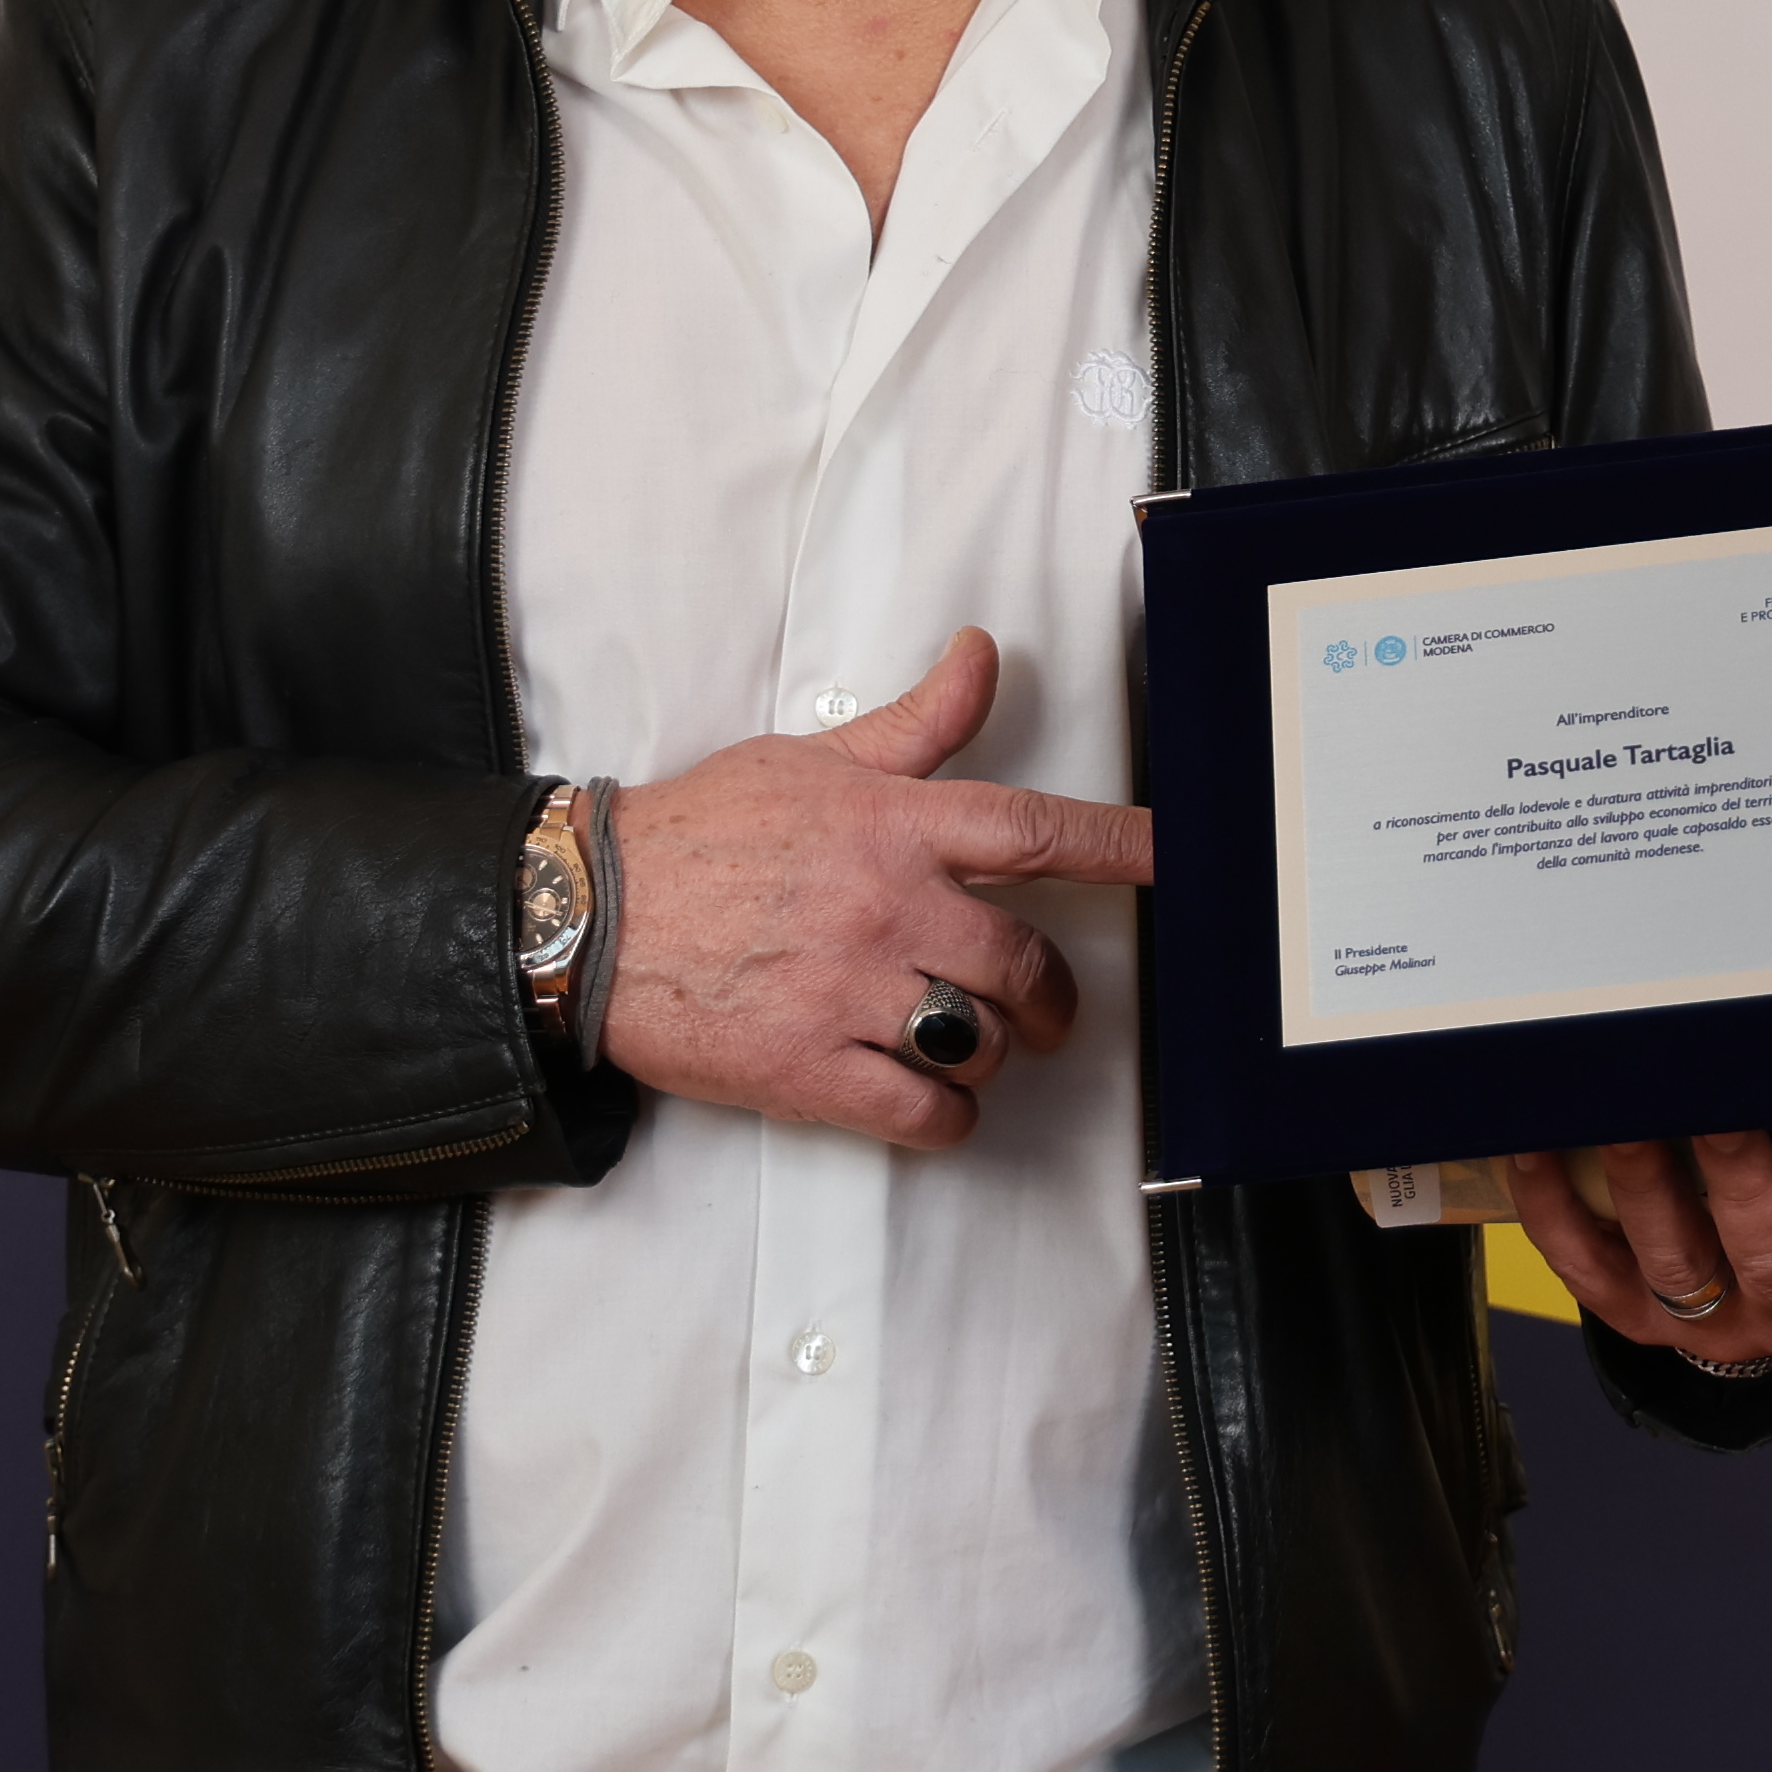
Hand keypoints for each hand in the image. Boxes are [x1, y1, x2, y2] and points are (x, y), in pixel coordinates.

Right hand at [596, 630, 1147, 1149]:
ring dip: (992, 1053)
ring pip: (981, 1043)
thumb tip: (983, 655)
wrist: (592, 916)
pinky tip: (928, 1097)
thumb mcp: (812, 759)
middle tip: (1044, 1009)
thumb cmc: (704, 834)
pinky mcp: (811, 1070)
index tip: (1179, 861)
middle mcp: (884, 906)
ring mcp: (850, 992)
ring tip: (963, 1043)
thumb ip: (917, 724)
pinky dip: (946, 1116)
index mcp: (892, 825)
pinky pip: (923, 1112)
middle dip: (1053, 998)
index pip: (1034, 831)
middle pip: (1025, 963)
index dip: (1120, 847)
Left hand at [1506, 1134, 1771, 1368]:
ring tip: (1625, 1115)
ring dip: (1645, 1181)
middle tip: (1719, 1110)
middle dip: (1741, 1180)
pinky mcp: (1631, 1312)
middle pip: (1768, 1262)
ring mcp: (1704, 1321)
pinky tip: (1539, 1146)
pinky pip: (1585, 1264)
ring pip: (1673, 1261)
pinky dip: (1556, 1206)